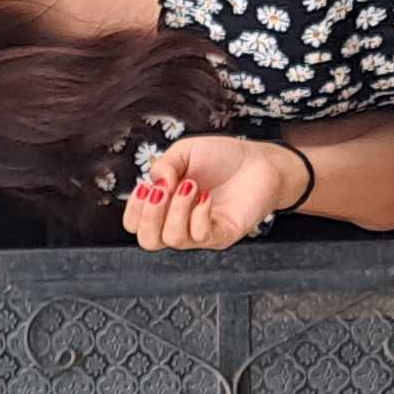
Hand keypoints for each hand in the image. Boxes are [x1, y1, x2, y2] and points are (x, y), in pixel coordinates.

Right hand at [121, 132, 296, 251]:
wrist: (260, 160)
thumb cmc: (222, 158)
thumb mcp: (185, 152)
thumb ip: (164, 165)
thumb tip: (155, 184)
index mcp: (165, 208)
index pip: (135, 225)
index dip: (134, 209)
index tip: (146, 186)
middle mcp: (180, 225)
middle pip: (148, 241)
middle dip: (149, 215)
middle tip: (162, 190)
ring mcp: (201, 233)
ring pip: (173, 239)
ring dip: (177, 208)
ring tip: (191, 185)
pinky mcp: (223, 234)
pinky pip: (201, 236)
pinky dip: (198, 213)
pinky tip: (206, 196)